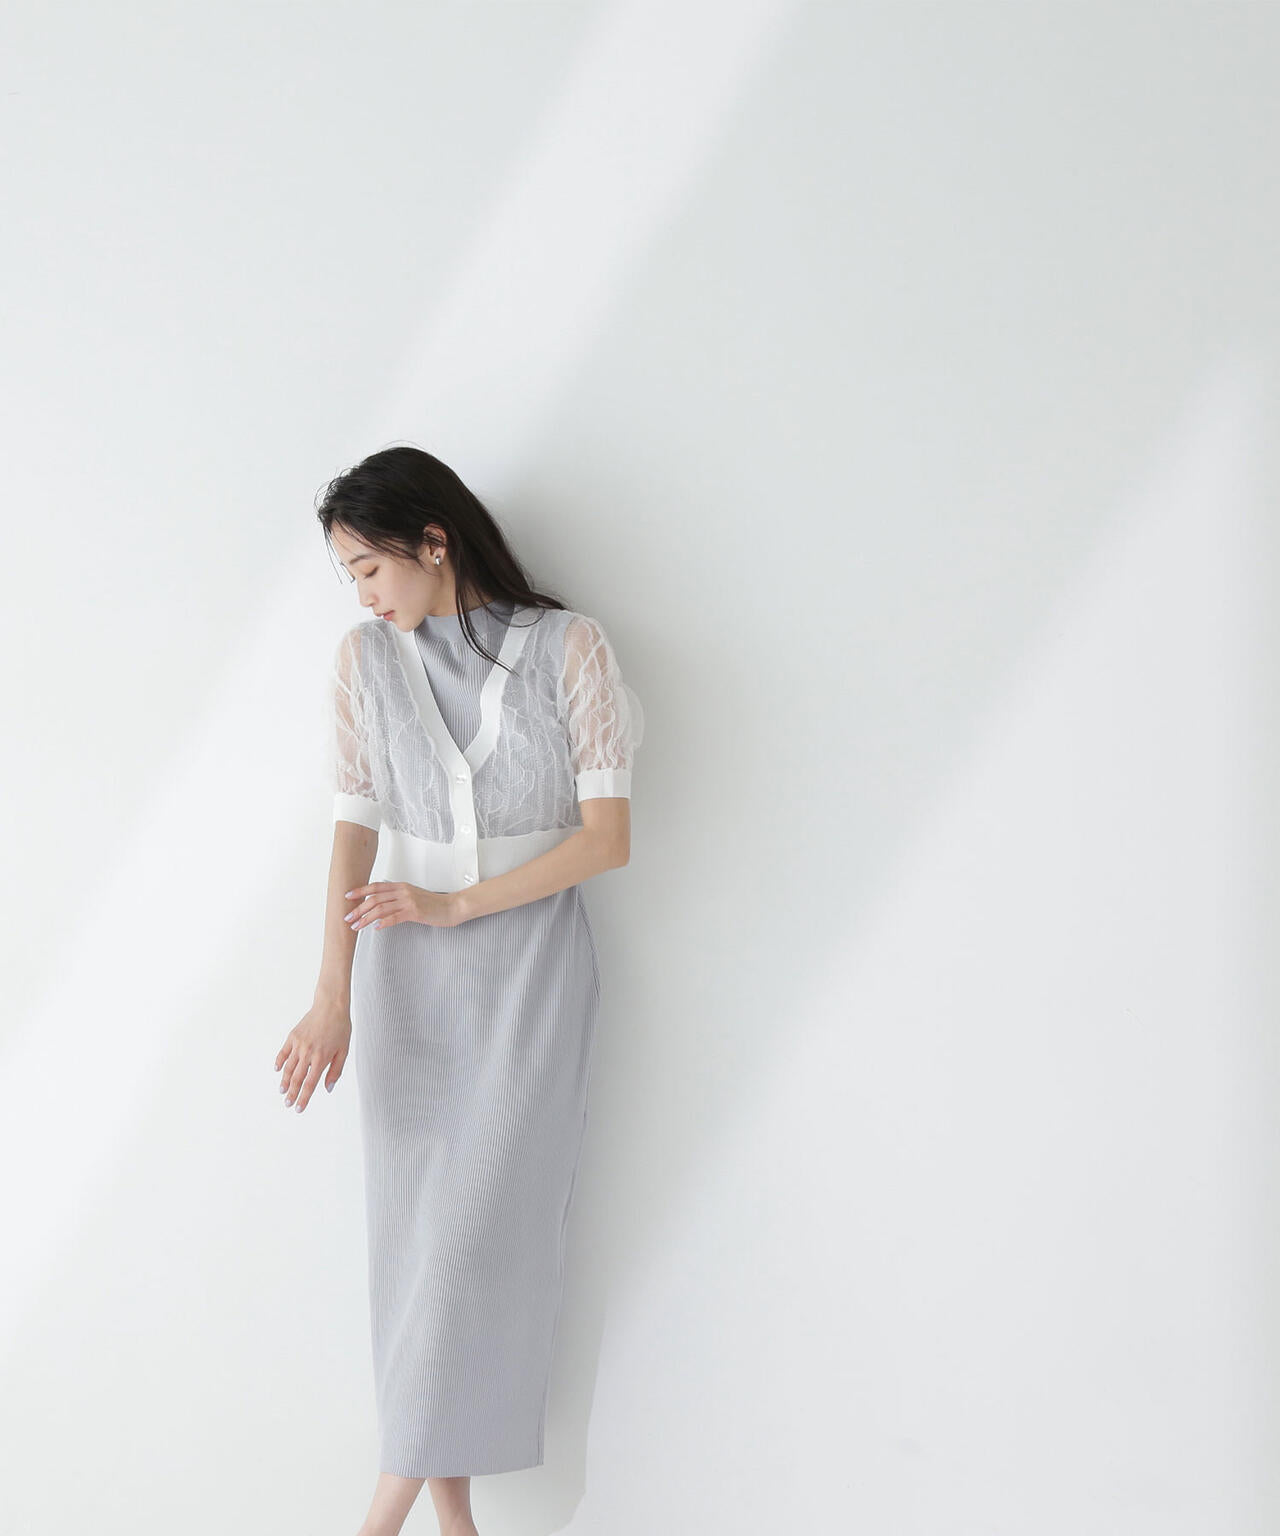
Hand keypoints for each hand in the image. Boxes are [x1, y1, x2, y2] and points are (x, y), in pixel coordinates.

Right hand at [276, 998, 350, 1111]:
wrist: (331, 1006)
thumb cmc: (340, 1028)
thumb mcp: (344, 1051)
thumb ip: (336, 1071)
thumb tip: (328, 1088)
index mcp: (321, 1058)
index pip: (310, 1084)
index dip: (304, 1098)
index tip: (298, 1108)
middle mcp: (308, 1053)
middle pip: (296, 1078)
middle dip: (292, 1094)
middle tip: (288, 1104)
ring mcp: (298, 1044)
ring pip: (288, 1067)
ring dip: (284, 1081)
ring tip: (282, 1091)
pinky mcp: (293, 1036)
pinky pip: (283, 1052)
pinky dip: (279, 1062)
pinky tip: (277, 1070)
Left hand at [343, 881, 461, 930]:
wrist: (452, 907)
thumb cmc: (434, 904)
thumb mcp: (414, 896)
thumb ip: (399, 897)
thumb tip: (383, 904)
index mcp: (402, 886)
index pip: (376, 886)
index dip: (360, 891)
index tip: (348, 897)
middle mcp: (403, 891)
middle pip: (374, 898)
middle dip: (358, 908)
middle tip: (348, 917)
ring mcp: (409, 901)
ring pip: (381, 908)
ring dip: (366, 918)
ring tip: (357, 926)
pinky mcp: (415, 912)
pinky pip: (394, 917)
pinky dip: (383, 923)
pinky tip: (375, 928)